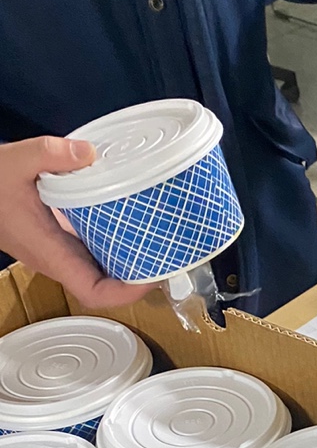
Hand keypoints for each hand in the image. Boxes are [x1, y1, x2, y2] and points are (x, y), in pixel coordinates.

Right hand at [0, 137, 151, 307]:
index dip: (126, 293)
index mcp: (50, 252)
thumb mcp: (17, 161)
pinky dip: (114, 243)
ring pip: (100, 269)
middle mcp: (57, 258)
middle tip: (168, 256)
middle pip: (105, 286)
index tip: (153, 277)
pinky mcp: (58, 238)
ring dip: (129, 262)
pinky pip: (92, 250)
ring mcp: (58, 249)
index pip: (93, 292)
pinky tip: (130, 222)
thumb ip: (51, 155)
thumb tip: (88, 153)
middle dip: (138, 278)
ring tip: (159, 241)